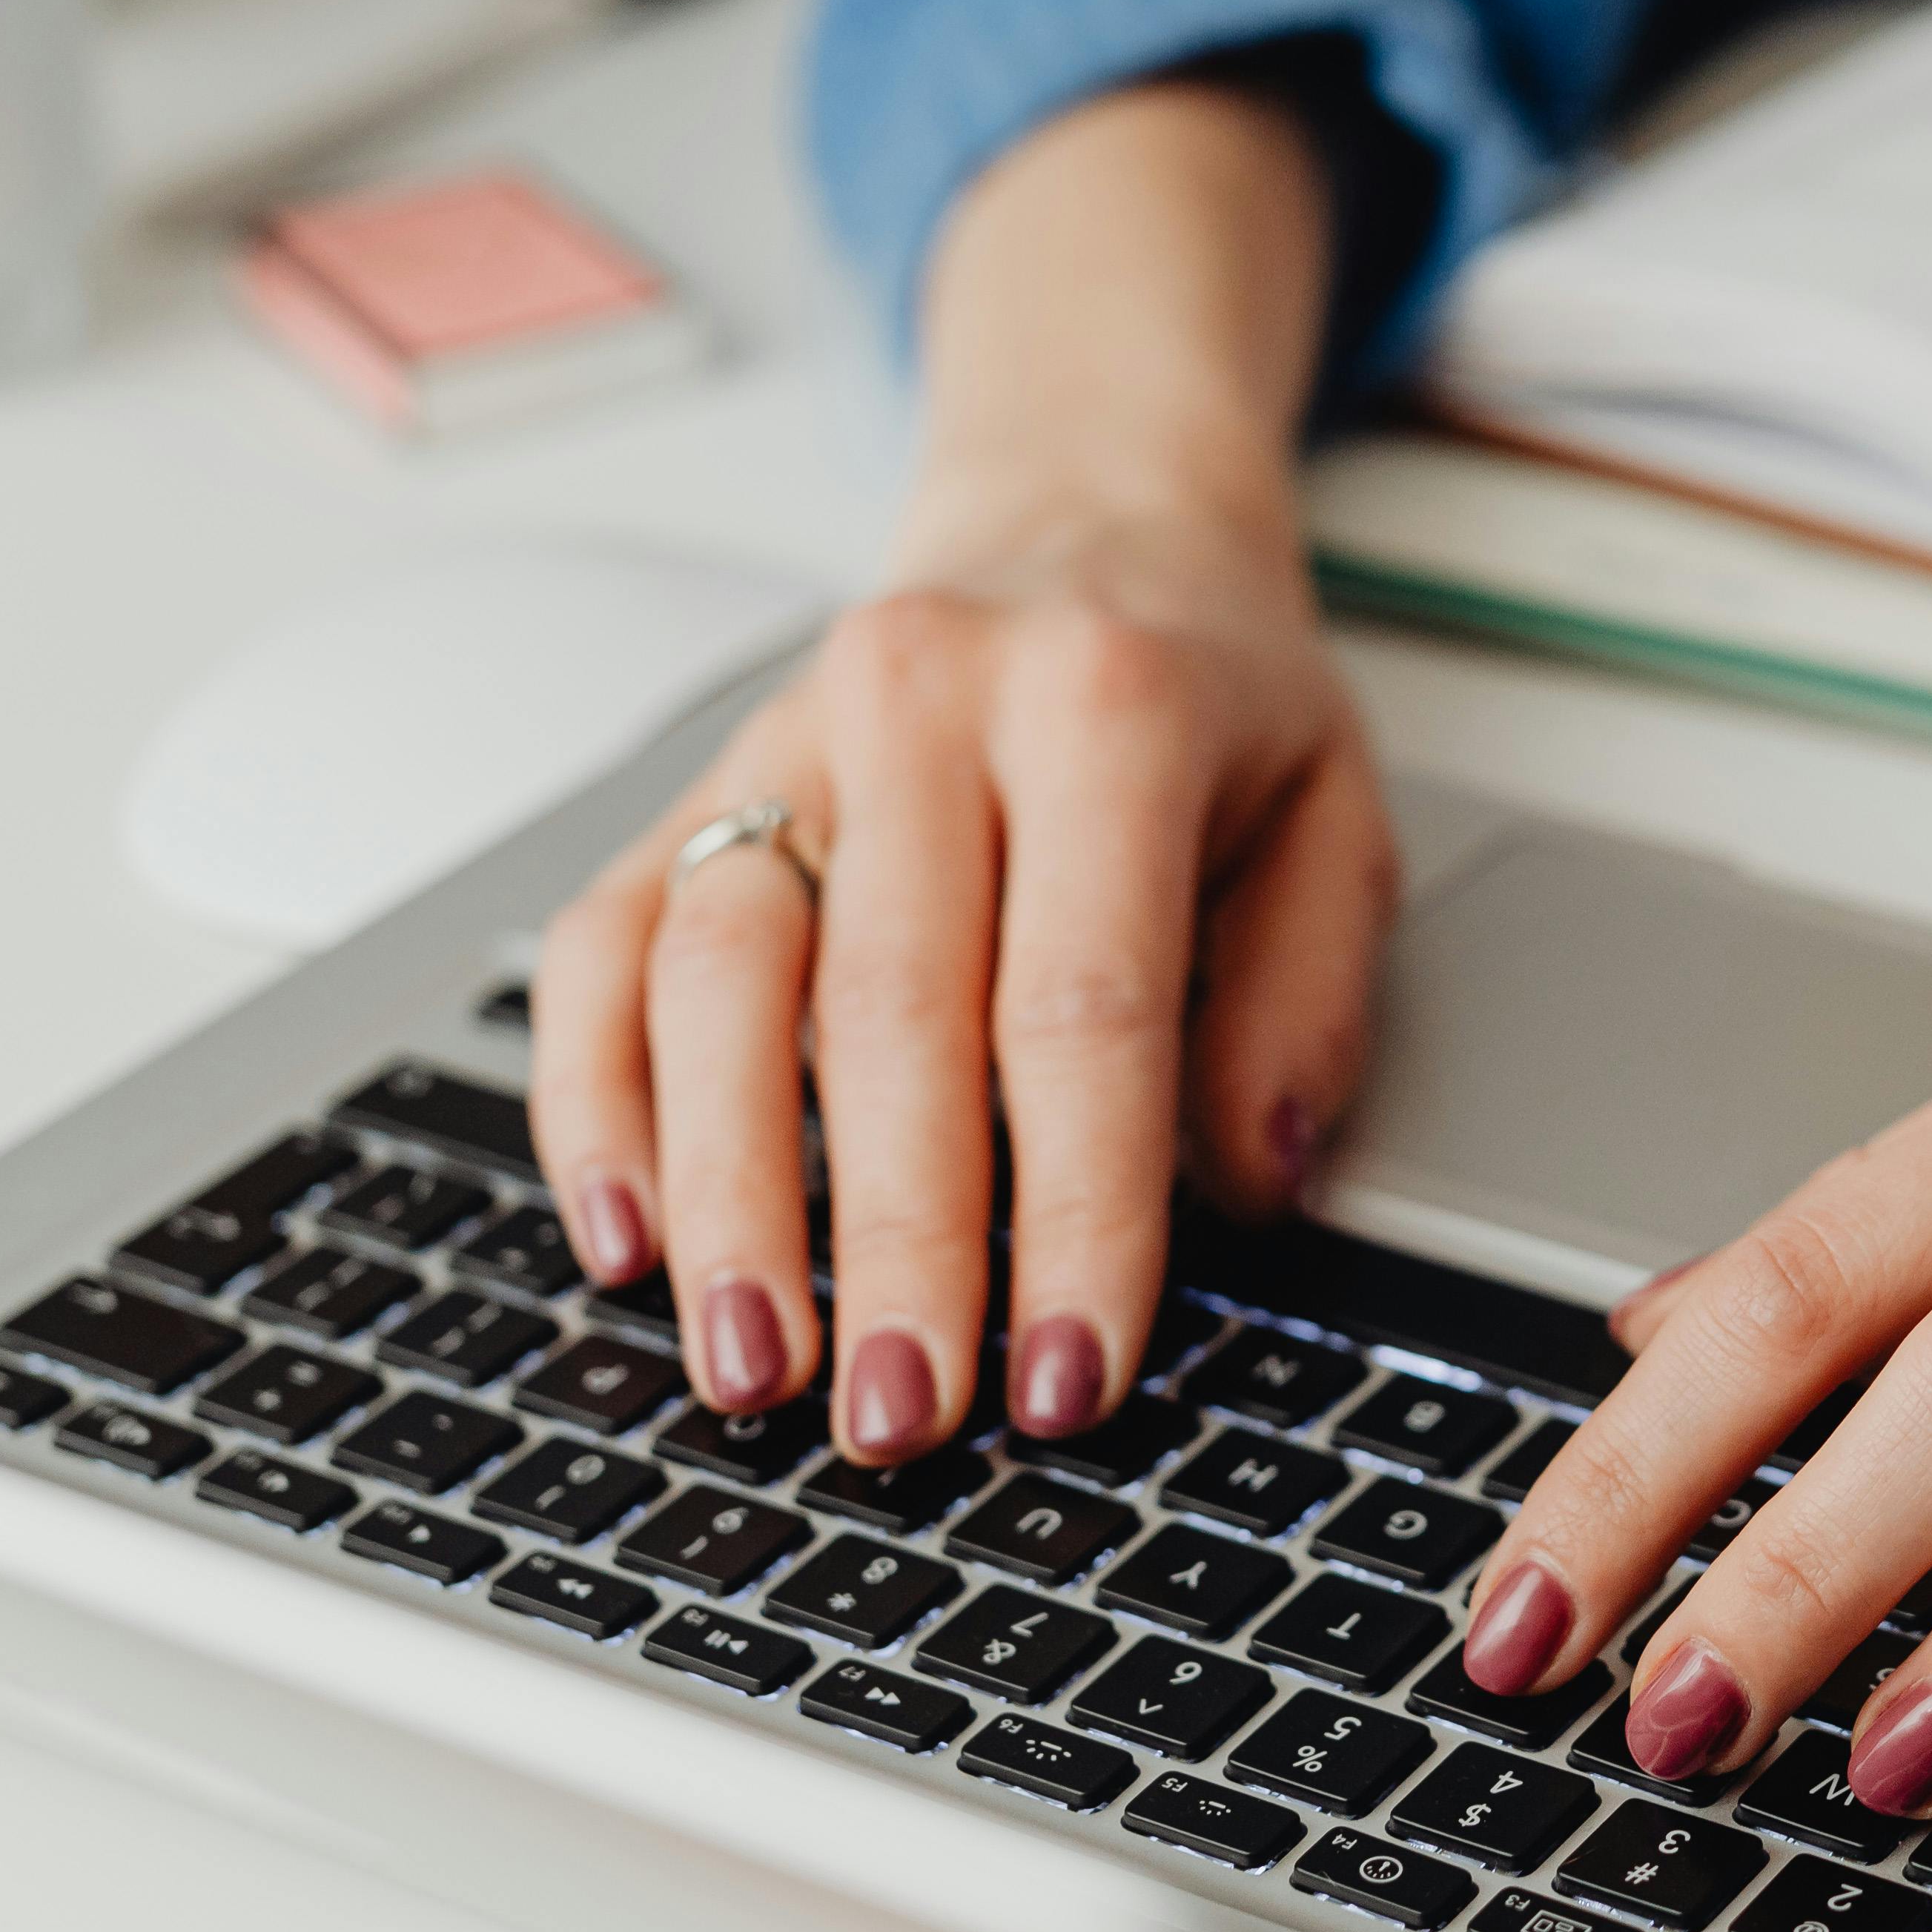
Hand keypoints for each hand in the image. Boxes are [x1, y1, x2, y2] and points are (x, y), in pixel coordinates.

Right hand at [526, 79, 1398, 1457]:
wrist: (1081, 511)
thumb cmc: (1207, 689)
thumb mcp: (1335, 812)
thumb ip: (1307, 1003)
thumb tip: (1244, 1189)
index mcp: (1105, 707)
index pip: (1083, 1007)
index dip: (1074, 1212)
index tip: (1071, 1373)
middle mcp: (922, 702)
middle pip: (890, 1015)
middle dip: (893, 1245)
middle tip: (904, 1420)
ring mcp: (782, 740)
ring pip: (716, 982)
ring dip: (727, 1197)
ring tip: (754, 1368)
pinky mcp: (688, 785)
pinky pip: (602, 949)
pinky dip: (596, 1102)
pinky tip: (627, 1238)